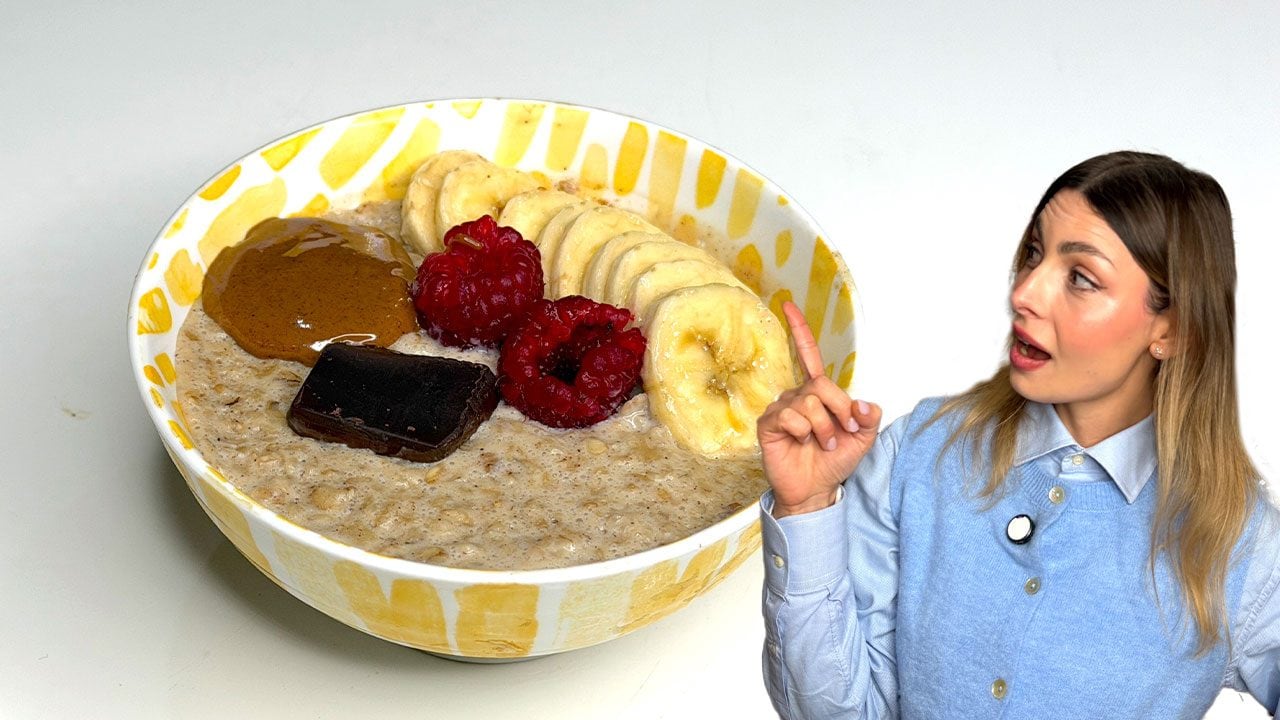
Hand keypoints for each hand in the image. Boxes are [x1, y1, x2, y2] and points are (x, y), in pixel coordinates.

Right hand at [758, 301, 881, 517]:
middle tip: (845, 431)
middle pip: (822, 385)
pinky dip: (803, 430)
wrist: (816, 490)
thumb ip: (870, 417)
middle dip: (840, 409)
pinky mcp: (770, 424)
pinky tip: (802, 441)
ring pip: (809, 403)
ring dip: (824, 427)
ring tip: (824, 443)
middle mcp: (797, 396)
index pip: (807, 355)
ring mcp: (782, 409)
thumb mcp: (863, 438)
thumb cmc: (834, 462)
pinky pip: (790, 416)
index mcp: (818, 393)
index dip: (800, 330)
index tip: (788, 306)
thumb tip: (863, 403)